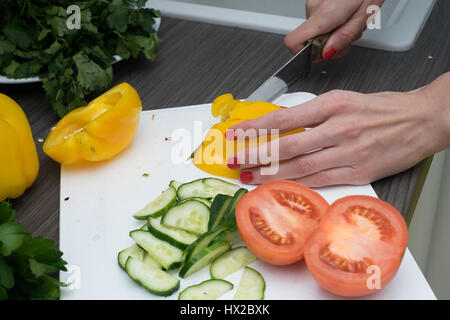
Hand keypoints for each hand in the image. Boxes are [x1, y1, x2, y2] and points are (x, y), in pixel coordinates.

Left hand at [225, 73, 449, 186]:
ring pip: (300, 167)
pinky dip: (298, 184)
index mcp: (332, 104)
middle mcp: (338, 128)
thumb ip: (312, 114)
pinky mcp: (359, 173)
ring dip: (271, 174)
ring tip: (250, 176)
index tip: (236, 134)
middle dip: (255, 155)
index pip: (284, 118)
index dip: (256, 128)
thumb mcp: (343, 100)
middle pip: (287, 146)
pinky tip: (280, 186)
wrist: (422, 120)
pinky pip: (321, 180)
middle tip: (234, 160)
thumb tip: (281, 125)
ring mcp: (349, 153)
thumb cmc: (382, 108)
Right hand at [285, 0, 383, 59]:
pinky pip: (320, 20)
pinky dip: (333, 23)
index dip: (305, 53)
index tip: (321, 53)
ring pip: (316, 30)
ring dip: (334, 32)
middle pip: (310, 39)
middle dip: (329, 43)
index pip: (294, 41)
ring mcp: (313, 2)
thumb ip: (343, 38)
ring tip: (349, 22)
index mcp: (325, 14)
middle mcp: (314, 7)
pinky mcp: (316, 0)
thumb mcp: (362, 18)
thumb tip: (326, 53)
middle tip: (347, 36)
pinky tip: (345, 15)